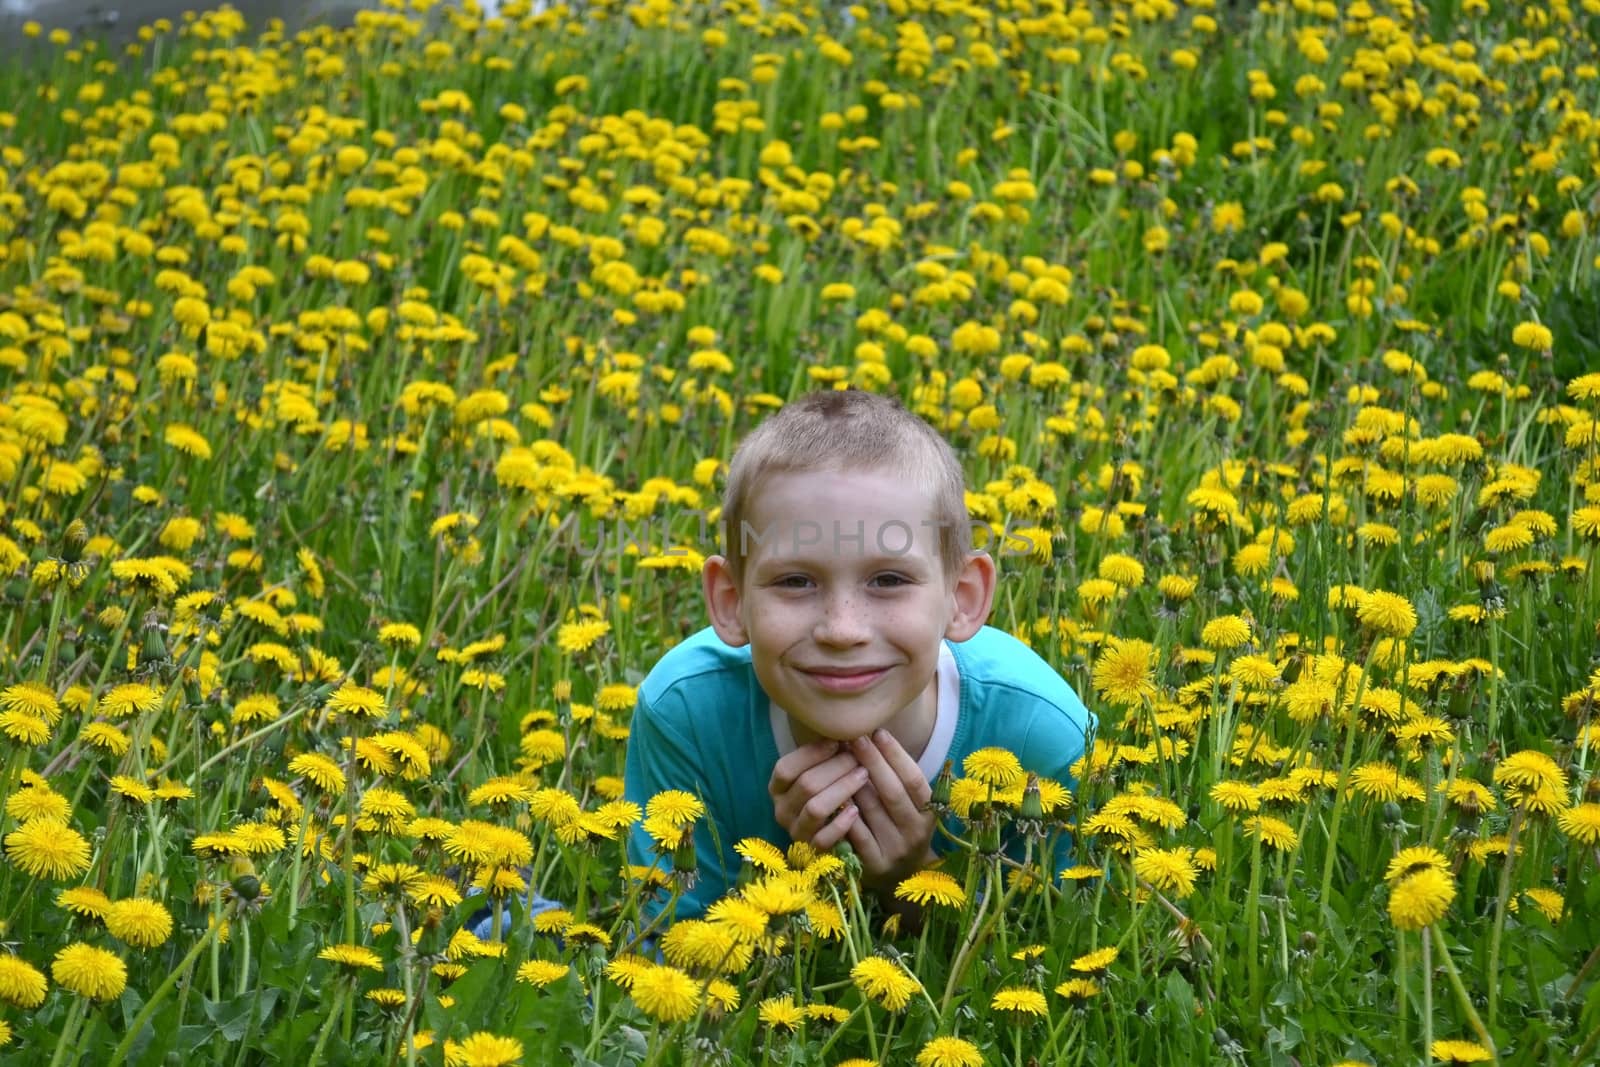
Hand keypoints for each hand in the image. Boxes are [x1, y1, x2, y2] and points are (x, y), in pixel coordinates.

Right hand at [769, 739, 869, 850]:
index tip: (837, 742)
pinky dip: (841, 824)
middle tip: (859, 757)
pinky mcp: (812, 851)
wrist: (834, 830)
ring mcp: (796, 832)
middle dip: (836, 767)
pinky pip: (825, 839)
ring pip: (816, 809)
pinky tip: (857, 810)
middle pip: (806, 785)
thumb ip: (824, 755)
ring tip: (863, 775)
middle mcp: (782, 810)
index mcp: (778, 788)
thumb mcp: (820, 771)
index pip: (785, 768)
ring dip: (842, 789)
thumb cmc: (828, 789)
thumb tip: (844, 734)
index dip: (811, 753)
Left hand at [842, 730, 936, 890]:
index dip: (896, 755)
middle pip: (892, 792)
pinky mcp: (873, 864)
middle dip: (872, 761)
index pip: (914, 779)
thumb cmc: (900, 828)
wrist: (899, 877)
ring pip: (870, 809)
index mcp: (929, 813)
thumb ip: (898, 778)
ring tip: (839, 757)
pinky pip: (854, 831)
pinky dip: (843, 810)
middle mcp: (916, 833)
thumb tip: (875, 735)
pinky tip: (831, 791)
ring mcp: (894, 850)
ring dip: (852, 781)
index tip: (878, 732)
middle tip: (855, 737)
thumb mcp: (910, 806)